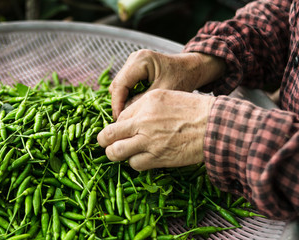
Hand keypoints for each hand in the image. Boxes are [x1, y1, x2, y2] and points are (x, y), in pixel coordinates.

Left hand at [97, 89, 215, 170]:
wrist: (216, 126)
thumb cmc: (195, 110)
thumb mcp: (168, 97)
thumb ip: (146, 106)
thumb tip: (129, 120)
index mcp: (147, 101)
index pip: (121, 116)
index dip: (118, 125)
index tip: (120, 130)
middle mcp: (143, 120)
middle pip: (109, 134)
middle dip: (104, 140)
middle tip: (105, 143)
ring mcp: (148, 140)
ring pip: (116, 152)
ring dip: (116, 154)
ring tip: (118, 153)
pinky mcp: (157, 157)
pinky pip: (135, 163)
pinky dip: (135, 162)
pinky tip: (141, 158)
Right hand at [109, 50, 224, 119]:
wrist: (192, 69)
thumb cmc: (182, 78)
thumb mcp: (163, 93)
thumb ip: (142, 102)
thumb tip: (124, 116)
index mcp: (141, 60)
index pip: (120, 85)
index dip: (117, 104)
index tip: (119, 121)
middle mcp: (133, 59)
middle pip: (117, 85)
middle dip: (118, 103)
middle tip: (122, 121)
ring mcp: (133, 63)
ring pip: (119, 86)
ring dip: (121, 101)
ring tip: (127, 117)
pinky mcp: (134, 69)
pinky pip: (125, 85)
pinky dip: (127, 97)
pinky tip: (132, 108)